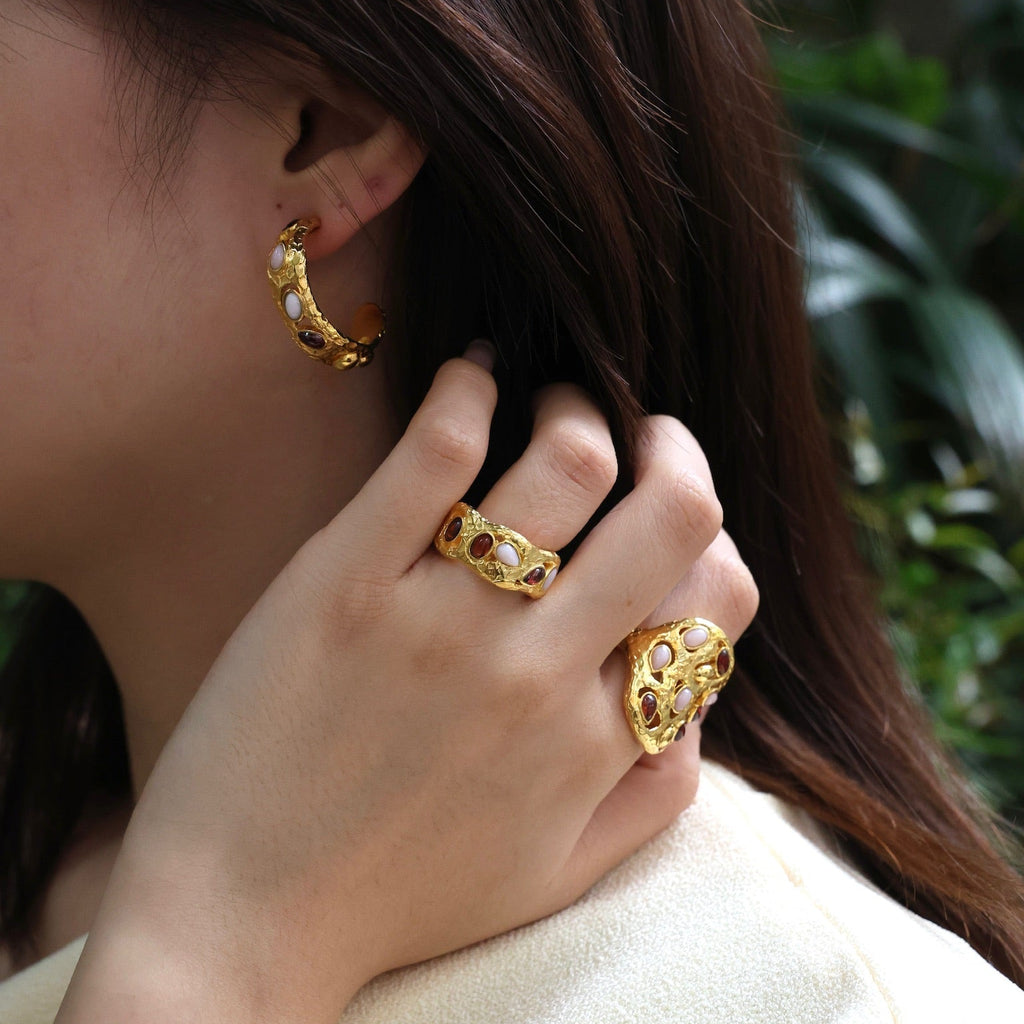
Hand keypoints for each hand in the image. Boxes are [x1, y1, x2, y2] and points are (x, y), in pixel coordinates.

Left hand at [56, 342, 758, 1023]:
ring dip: (578, 406)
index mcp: (596, 738)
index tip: (669, 513)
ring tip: (554, 405)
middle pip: (673, 510)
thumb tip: (698, 693)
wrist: (242, 923)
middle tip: (642, 431)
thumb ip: (656, 789)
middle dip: (675, 447)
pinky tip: (475, 378)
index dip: (713, 538)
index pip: (719, 594)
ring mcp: (442, 618)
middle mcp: (538, 671)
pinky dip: (470, 389)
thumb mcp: (562, 872)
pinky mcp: (346, 580)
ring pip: (568, 460)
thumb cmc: (404, 897)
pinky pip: (435, 451)